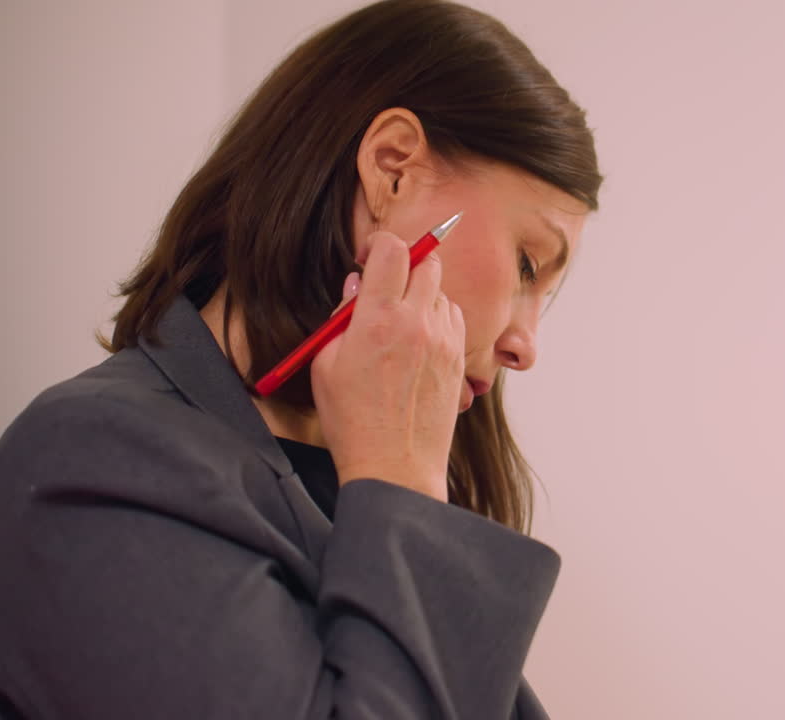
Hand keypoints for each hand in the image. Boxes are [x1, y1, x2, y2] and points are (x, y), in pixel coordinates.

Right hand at [310, 230, 465, 501]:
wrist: (395, 466)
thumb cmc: (353, 420)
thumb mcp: (326, 364)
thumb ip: (342, 317)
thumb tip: (360, 285)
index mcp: (379, 319)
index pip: (393, 250)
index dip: (380, 244)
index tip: (369, 256)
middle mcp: (418, 323)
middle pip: (427, 261)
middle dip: (405, 264)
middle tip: (386, 284)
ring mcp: (445, 341)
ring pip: (441, 291)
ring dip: (421, 294)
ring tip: (398, 323)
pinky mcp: (458, 360)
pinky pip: (453, 319)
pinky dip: (437, 319)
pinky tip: (418, 342)